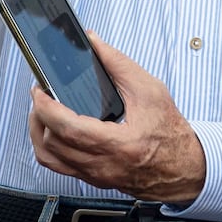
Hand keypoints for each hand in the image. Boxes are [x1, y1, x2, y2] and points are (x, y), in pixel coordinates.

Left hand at [28, 32, 206, 203]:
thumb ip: (118, 63)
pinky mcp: (93, 179)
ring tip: (41, 110)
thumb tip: (94, 43)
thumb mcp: (149, 89)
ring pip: (50, 160)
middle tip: (40, 93)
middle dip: (38, 115)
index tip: (39, 90)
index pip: (68, 130)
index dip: (47, 108)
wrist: (183, 166)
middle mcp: (103, 166)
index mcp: (118, 145)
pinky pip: (59, 167)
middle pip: (51, 145)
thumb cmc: (170, 131)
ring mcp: (95, 176)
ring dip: (38, 133)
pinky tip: (53, 129)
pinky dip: (48, 146)